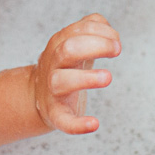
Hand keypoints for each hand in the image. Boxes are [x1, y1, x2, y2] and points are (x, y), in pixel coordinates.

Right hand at [32, 13, 120, 134]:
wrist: (37, 96)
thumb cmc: (64, 67)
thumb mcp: (74, 43)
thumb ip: (92, 29)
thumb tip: (111, 33)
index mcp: (59, 45)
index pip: (77, 31)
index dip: (99, 32)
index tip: (117, 40)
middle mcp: (53, 65)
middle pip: (67, 50)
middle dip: (94, 46)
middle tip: (117, 50)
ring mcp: (52, 90)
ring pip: (61, 81)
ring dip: (86, 78)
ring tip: (108, 77)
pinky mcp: (55, 114)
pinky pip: (64, 120)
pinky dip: (78, 124)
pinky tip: (94, 124)